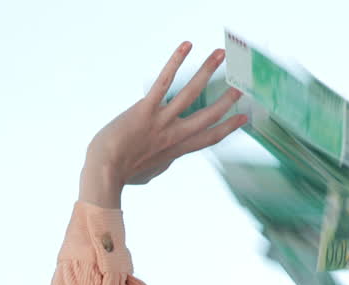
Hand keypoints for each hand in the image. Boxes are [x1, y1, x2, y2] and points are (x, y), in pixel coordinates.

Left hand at [80, 42, 246, 206]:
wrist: (104, 171)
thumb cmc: (121, 174)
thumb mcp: (148, 172)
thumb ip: (160, 163)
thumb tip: (161, 162)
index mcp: (176, 149)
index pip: (209, 138)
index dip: (228, 127)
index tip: (244, 117)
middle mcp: (174, 134)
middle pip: (209, 115)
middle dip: (227, 99)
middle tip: (242, 85)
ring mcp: (162, 120)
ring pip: (191, 92)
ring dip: (207, 70)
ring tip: (220, 54)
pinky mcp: (145, 109)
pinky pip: (164, 82)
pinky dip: (175, 62)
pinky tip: (186, 46)